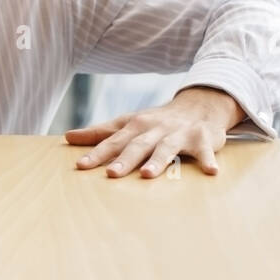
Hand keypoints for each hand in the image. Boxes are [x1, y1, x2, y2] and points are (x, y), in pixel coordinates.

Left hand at [65, 87, 244, 178]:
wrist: (199, 105)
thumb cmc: (157, 121)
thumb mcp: (128, 123)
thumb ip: (100, 132)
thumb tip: (67, 137)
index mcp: (135, 126)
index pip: (113, 141)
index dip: (97, 153)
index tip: (80, 166)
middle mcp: (155, 129)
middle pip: (137, 145)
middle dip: (124, 160)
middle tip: (111, 175)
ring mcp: (179, 134)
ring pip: (167, 148)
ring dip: (158, 161)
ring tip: (147, 175)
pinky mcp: (202, 139)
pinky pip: (205, 151)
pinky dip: (208, 160)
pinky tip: (211, 172)